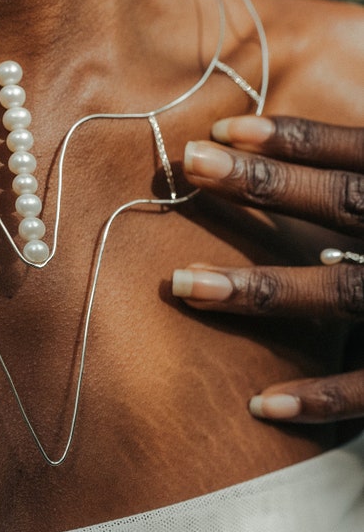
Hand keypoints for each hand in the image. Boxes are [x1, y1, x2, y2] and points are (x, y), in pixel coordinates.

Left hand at [171, 114, 363, 423]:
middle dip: (266, 185)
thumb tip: (348, 142)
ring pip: (345, 292)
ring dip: (262, 289)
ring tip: (183, 283)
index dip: (298, 138)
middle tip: (189, 163)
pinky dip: (324, 399)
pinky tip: (259, 406)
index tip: (223, 126)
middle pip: (348, 204)